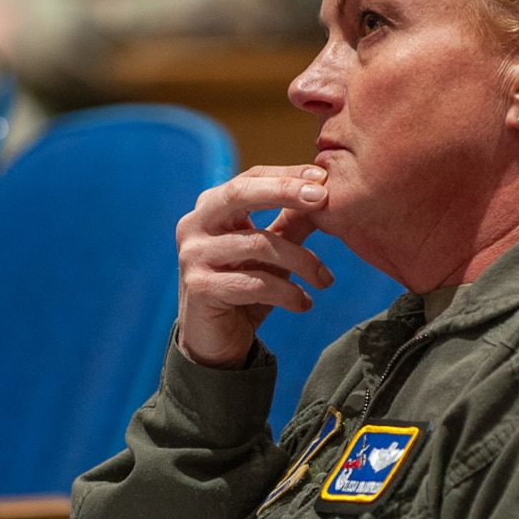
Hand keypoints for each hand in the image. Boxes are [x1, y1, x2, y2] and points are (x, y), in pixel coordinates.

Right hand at [176, 164, 334, 367]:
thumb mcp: (270, 253)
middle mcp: (195, 225)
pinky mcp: (200, 287)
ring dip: (301, 261)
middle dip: (285, 191)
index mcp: (211, 208)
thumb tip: (325, 194)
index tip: (323, 180)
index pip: (250, 179)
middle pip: (241, 194)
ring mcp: (193, 255)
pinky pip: (254, 283)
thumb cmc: (243, 289)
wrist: (214, 343)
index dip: (286, 176)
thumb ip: (290, 224)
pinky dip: (287, 293)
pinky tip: (304, 303)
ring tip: (325, 280)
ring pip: (258, 244)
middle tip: (323, 198)